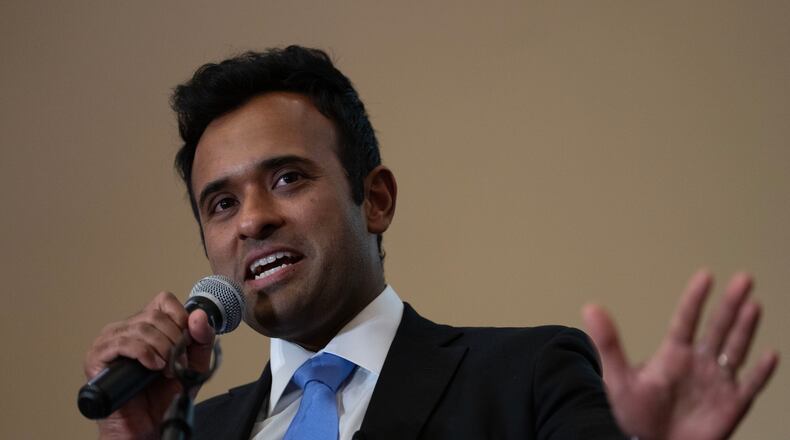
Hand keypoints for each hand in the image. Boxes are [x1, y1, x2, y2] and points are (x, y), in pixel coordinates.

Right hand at [83, 292, 214, 438]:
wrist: (148, 425)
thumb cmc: (165, 395)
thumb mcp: (194, 364)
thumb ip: (202, 339)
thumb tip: (199, 315)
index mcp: (146, 325)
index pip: (163, 300)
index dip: (179, 315)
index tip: (188, 338)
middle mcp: (126, 329)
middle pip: (155, 315)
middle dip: (174, 339)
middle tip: (177, 362)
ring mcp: (108, 341)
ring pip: (142, 327)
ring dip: (162, 349)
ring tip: (166, 370)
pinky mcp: (96, 357)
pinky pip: (123, 343)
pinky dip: (145, 353)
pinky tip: (153, 367)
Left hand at [583, 270, 778, 439]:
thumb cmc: (633, 416)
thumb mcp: (617, 378)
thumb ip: (608, 343)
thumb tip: (590, 307)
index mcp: (673, 355)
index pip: (685, 320)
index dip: (695, 299)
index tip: (705, 275)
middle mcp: (697, 363)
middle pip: (717, 327)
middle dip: (730, 304)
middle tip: (743, 278)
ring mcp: (716, 382)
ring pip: (734, 349)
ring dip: (745, 328)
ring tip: (753, 304)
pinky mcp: (731, 405)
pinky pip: (751, 385)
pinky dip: (761, 371)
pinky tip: (770, 354)